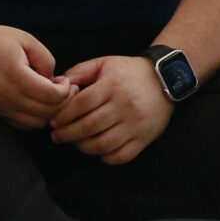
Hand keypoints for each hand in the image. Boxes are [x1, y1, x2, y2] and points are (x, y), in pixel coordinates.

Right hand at [0, 22, 69, 128]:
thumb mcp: (25, 39)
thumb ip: (46, 59)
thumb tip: (54, 81)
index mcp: (16, 76)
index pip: (52, 96)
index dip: (66, 90)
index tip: (64, 79)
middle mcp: (7, 96)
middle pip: (48, 113)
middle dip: (63, 102)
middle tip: (65, 88)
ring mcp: (1, 107)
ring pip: (37, 123)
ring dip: (50, 112)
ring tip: (51, 95)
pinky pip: (24, 125)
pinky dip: (36, 118)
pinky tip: (37, 102)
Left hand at [48, 55, 173, 163]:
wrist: (165, 79)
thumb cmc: (128, 72)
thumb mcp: (104, 64)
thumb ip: (79, 71)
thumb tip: (57, 84)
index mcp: (112, 86)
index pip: (81, 104)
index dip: (64, 116)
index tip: (53, 122)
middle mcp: (124, 106)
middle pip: (89, 126)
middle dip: (68, 134)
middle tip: (58, 136)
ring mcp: (135, 124)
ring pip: (103, 144)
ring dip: (84, 148)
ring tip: (76, 143)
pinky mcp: (144, 138)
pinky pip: (122, 156)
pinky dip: (107, 157)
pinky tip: (99, 150)